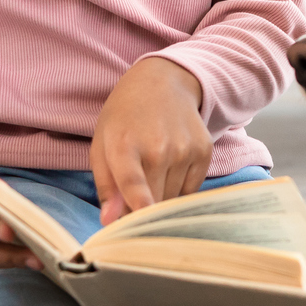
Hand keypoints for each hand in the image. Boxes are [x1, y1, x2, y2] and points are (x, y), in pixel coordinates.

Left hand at [90, 57, 211, 224]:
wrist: (164, 83)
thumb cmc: (125, 118)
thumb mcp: (102, 145)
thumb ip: (106, 186)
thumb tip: (109, 222)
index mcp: (124, 145)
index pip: (133, 182)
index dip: (138, 204)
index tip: (138, 223)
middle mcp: (158, 147)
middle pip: (153, 202)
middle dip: (142, 210)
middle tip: (132, 199)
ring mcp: (185, 149)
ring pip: (172, 199)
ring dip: (161, 196)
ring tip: (152, 170)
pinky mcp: (204, 151)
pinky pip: (190, 190)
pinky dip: (179, 187)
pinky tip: (171, 166)